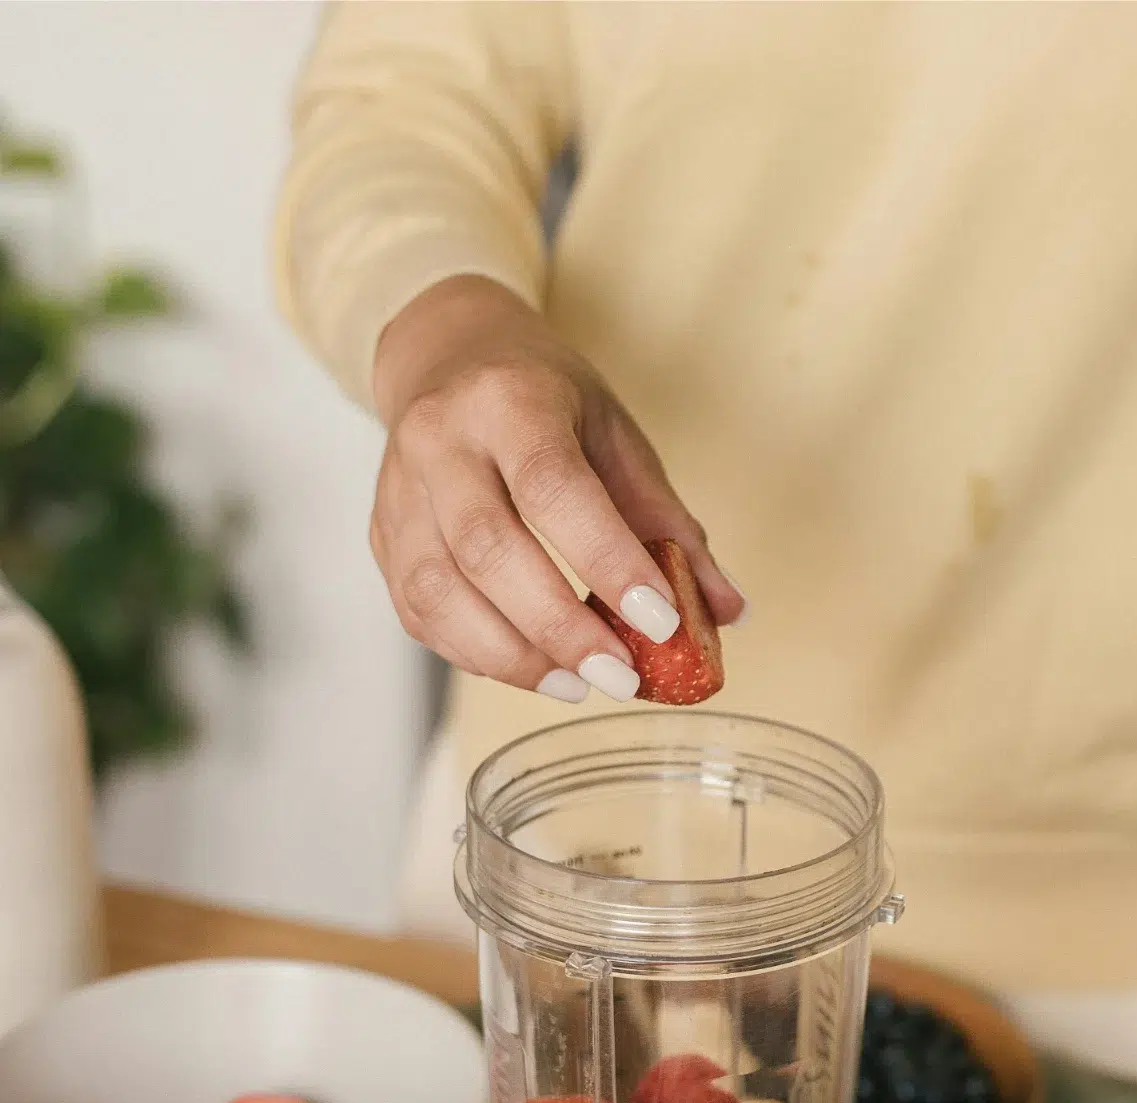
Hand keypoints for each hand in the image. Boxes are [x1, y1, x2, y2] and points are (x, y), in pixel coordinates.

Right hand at [370, 277, 743, 700]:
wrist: (447, 355)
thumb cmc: (543, 401)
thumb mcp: (616, 438)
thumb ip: (669, 527)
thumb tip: (728, 613)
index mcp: (509, 400)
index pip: (553, 488)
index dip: (606, 562)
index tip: (661, 623)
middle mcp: (440, 439)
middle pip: (489, 551)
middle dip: (561, 629)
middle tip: (620, 677)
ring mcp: (399, 490)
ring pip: (439, 593)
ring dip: (514, 657)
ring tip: (578, 684)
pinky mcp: (380, 535)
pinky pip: (419, 613)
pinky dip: (477, 654)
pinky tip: (530, 667)